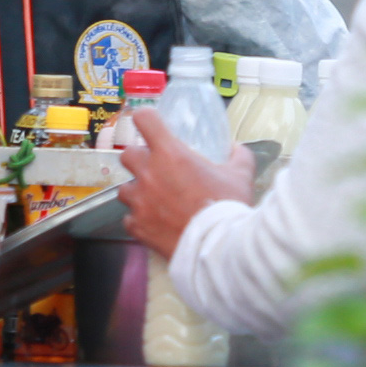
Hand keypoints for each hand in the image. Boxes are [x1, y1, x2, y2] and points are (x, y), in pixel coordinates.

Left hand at [118, 121, 249, 261]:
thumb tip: (235, 147)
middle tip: (155, 168)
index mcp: (170, 153)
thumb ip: (238, 155)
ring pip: (124, 189)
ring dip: (137, 191)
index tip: (151, 125)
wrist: (219, 247)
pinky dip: (140, 219)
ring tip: (154, 200)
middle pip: (127, 154)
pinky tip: (155, 223)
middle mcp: (148, 173)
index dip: (146, 119)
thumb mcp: (241, 174)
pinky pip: (130, 218)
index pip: (144, 120)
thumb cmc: (228, 206)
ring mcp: (139, 201)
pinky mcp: (137, 226)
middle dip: (139, 159)